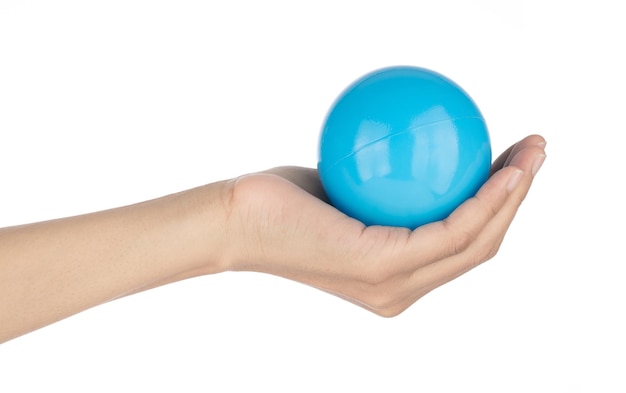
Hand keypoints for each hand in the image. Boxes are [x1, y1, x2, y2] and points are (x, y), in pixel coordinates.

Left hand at [224, 134, 546, 315]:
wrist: (237, 221)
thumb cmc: (283, 204)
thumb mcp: (344, 189)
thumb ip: (382, 185)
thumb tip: (412, 148)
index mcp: (395, 277)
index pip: (461, 244)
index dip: (497, 207)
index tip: (511, 162)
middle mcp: (401, 289)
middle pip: (480, 245)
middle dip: (517, 198)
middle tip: (535, 152)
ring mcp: (394, 284)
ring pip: (476, 241)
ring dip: (513, 196)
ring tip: (532, 153)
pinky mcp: (383, 266)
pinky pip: (450, 229)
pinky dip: (484, 199)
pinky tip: (502, 167)